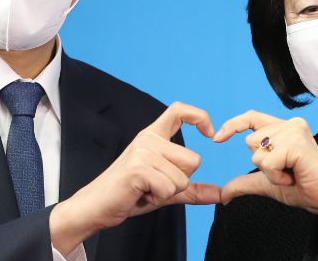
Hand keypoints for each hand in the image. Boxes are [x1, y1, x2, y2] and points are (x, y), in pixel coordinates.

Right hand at [50, 102, 220, 253]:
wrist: (96, 207)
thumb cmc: (129, 194)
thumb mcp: (165, 188)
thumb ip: (192, 188)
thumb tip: (221, 194)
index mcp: (153, 136)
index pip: (179, 110)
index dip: (199, 116)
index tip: (210, 133)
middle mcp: (148, 139)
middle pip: (194, 160)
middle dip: (180, 181)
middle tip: (154, 185)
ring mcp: (143, 152)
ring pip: (183, 178)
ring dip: (167, 192)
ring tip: (145, 189)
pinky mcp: (139, 168)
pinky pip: (170, 189)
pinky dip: (158, 199)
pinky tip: (140, 194)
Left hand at [213, 111, 317, 222]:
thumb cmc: (302, 188)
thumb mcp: (267, 183)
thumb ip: (245, 182)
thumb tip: (223, 194)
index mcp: (283, 129)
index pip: (251, 118)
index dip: (232, 125)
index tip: (216, 138)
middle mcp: (289, 125)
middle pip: (250, 141)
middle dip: (262, 164)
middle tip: (286, 171)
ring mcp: (294, 131)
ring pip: (257, 152)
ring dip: (269, 171)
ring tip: (290, 173)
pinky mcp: (297, 142)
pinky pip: (267, 161)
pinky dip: (275, 175)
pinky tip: (292, 176)